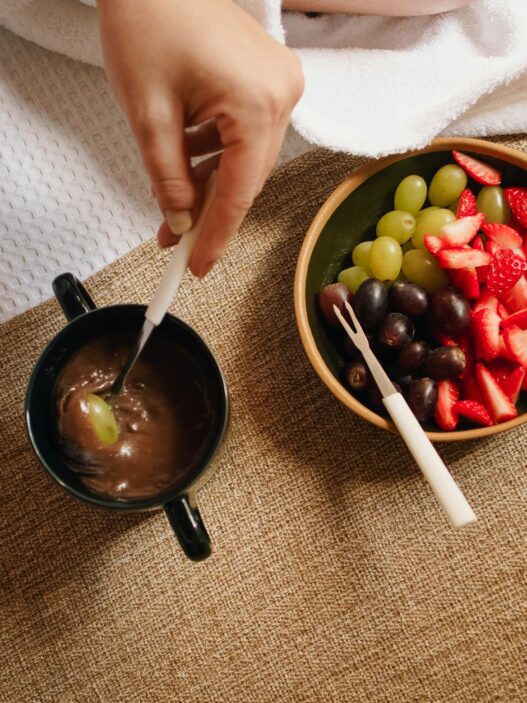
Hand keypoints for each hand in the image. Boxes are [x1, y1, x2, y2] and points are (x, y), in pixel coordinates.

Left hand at [99, 0, 303, 276]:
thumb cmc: (148, 20)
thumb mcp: (147, 114)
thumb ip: (166, 177)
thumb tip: (181, 220)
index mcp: (257, 103)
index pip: (239, 190)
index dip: (217, 235)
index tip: (199, 266)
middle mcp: (281, 94)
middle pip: (247, 177)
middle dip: (210, 212)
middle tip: (179, 242)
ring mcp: (280, 84)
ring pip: (247, 159)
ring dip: (211, 184)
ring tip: (174, 203)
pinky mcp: (270, 79)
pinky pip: (247, 134)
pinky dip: (218, 154)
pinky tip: (189, 162)